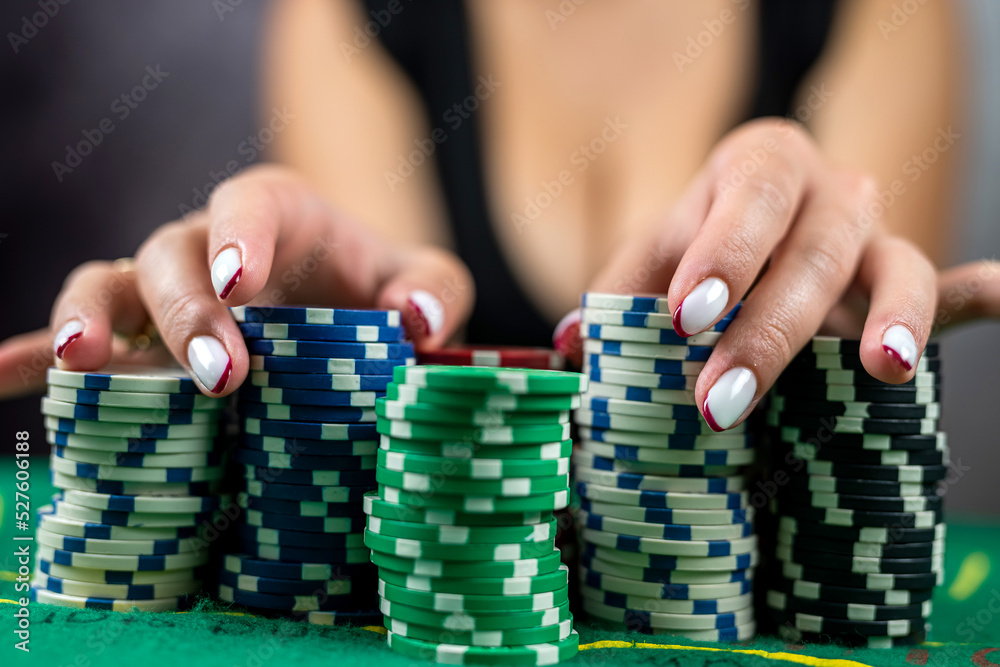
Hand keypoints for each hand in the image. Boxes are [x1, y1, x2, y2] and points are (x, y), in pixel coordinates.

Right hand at [0, 165, 473, 397]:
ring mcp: (168, 289)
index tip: (243, 284)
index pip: (251, 203)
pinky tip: (3, 378)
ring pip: (110, 281)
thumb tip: (414, 323)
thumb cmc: (382, 291)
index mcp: (280, 213)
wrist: (349, 312)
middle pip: (174, 253)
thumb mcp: (425, 281)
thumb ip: (434, 290)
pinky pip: (79, 340)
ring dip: (88, 316)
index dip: (240, 234)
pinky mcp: (142, 337)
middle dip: (188, 310)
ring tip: (81, 361)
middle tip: (222, 374)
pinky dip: (36, 357)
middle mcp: (211, 244)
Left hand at [556, 118, 997, 430]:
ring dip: (886, 319)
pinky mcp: (906, 285)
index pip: (747, 194)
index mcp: (753, 168)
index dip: (723, 251)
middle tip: (722, 400)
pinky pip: (951, 286)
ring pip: (894, 265)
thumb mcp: (644, 268)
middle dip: (770, 327)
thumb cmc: (688, 264)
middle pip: (815, 245)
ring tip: (882, 369)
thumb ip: (612, 300)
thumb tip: (569, 349)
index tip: (688, 316)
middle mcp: (824, 192)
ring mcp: (874, 238)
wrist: (740, 258)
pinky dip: (977, 298)